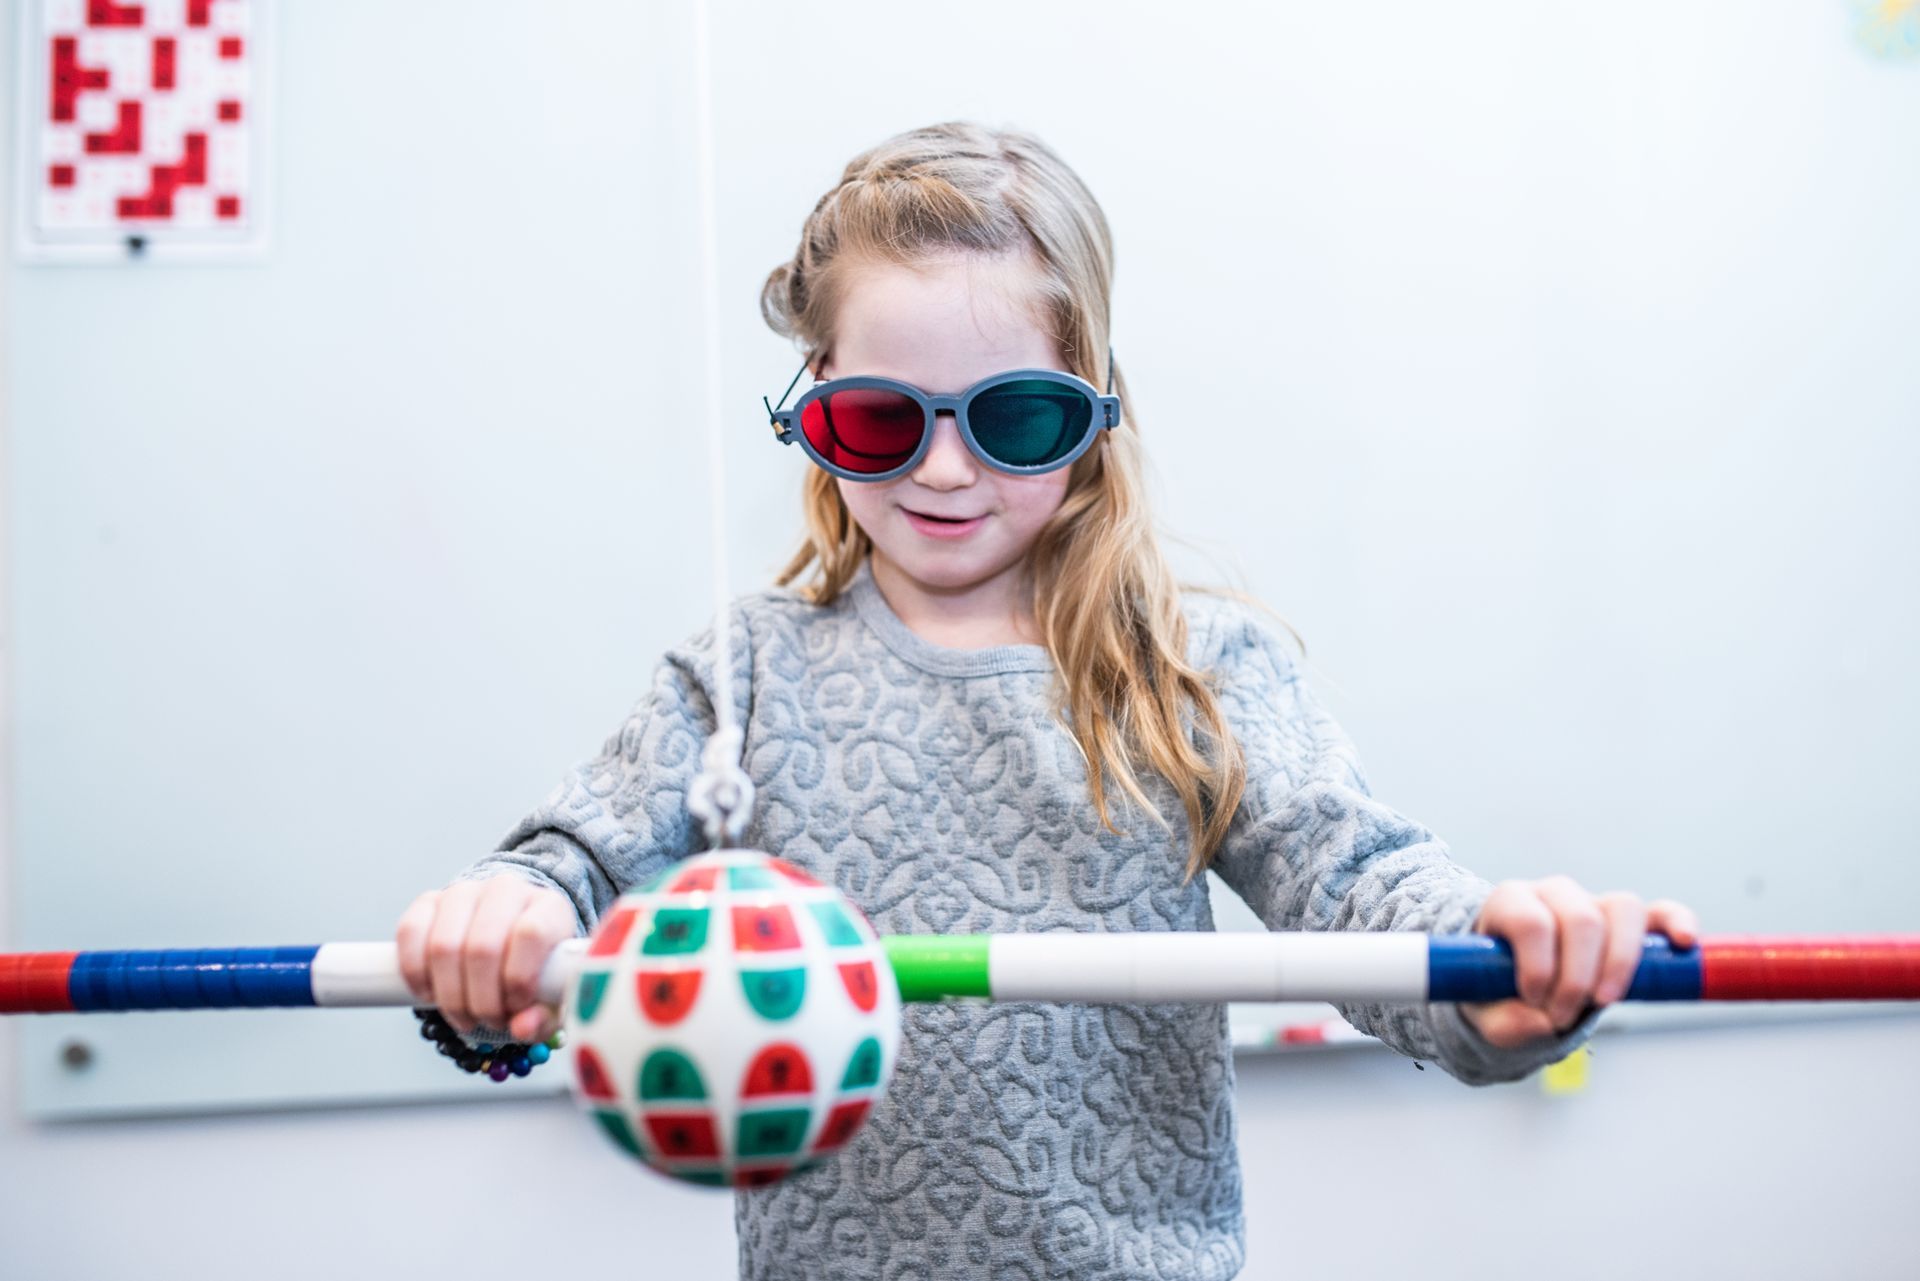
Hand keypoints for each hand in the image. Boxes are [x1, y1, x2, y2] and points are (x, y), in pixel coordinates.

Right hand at [395, 877, 577, 1044]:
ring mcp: (464, 892)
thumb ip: (543, 1016)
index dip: (518, 980)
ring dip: (450, 996)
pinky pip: (409, 932)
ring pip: (443, 946)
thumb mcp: (551, 994)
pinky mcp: (428, 900)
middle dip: (481, 1000)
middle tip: (488, 1021)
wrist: (509, 935)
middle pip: (482, 947)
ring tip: (464, 1016)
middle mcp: (506, 890)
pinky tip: (430, 994)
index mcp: (548, 906)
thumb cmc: (536, 968)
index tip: (515, 1007)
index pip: (529, 934)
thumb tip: (522, 1028)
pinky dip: (415, 974)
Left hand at [1461, 876, 1699, 1049]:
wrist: (1514, 989)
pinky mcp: (1629, 923)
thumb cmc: (1496, 993)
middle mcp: (1554, 894)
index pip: (1531, 921)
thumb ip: (1506, 1021)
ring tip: (1603, 1002)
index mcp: (1512, 903)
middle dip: (1576, 978)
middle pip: (1580, 919)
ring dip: (1618, 963)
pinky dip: (1675, 922)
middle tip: (1560, 1016)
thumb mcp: (1486, 1013)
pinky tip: (1683, 943)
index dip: (1537, 966)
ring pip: (1622, 910)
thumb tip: (1544, 1023)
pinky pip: (1659, 912)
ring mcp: (1594, 904)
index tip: (1532, 999)